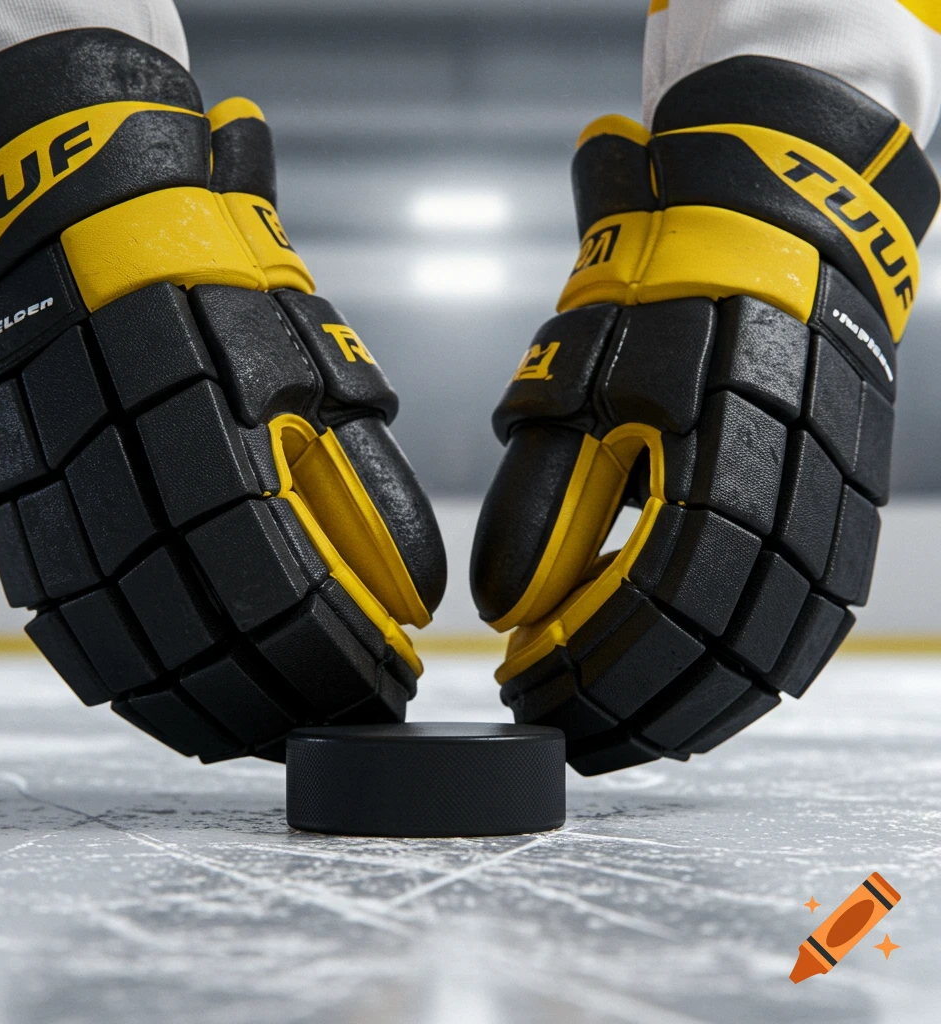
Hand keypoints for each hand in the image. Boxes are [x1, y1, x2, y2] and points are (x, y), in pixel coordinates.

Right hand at [0, 29, 444, 761]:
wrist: (62, 231)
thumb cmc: (205, 290)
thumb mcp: (310, 366)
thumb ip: (359, 485)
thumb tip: (404, 595)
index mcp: (213, 447)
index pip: (288, 592)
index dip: (341, 655)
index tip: (388, 685)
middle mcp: (131, 491)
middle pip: (211, 640)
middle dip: (288, 698)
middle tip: (346, 721)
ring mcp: (62, 509)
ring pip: (139, 653)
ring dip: (213, 709)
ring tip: (273, 734)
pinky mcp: (20, 518)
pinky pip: (71, 629)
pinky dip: (132, 683)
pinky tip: (176, 709)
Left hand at [471, 57, 937, 774]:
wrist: (777, 227)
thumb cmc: (662, 302)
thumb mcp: (579, 388)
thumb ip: (547, 504)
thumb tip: (516, 610)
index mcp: (714, 460)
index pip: (644, 607)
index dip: (583, 663)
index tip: (527, 691)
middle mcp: (790, 496)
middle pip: (711, 646)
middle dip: (631, 706)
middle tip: (571, 737)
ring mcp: (833, 506)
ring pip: (770, 649)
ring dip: (695, 709)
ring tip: (630, 739)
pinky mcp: (850, 508)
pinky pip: (810, 620)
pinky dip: (756, 675)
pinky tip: (714, 702)